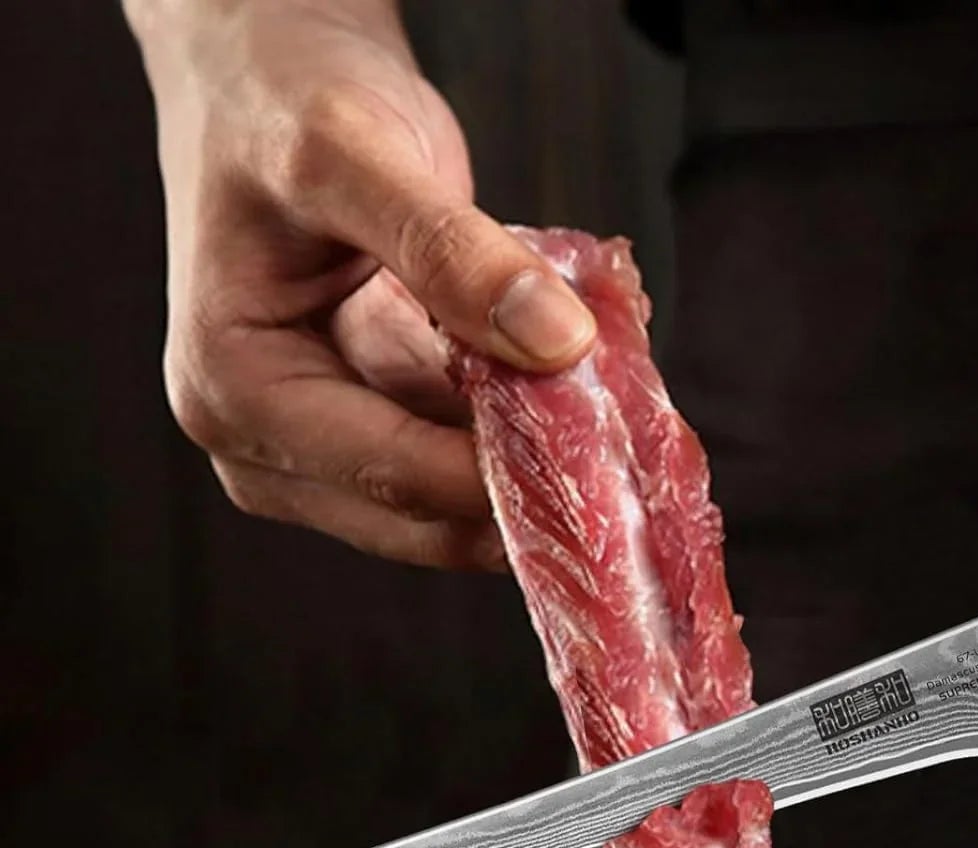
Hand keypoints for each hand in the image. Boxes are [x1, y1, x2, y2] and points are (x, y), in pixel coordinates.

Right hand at [125, 0, 595, 569]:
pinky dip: (524, 430)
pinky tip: (573, 384)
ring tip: (607, 403)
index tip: (603, 453)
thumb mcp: (356, 153)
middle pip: (428, 519)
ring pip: (457, 505)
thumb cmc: (282, 104)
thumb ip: (451, 251)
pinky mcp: (373, 438)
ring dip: (537, 462)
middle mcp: (264, 447)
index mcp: (236, 393)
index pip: (394, 474)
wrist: (264, 81)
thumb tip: (556, 343)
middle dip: (529, 484)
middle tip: (624, 445)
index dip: (505, 476)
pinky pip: (465, 461)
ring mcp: (321, 456)